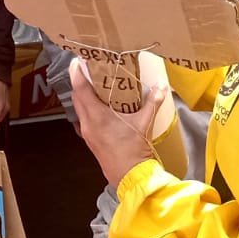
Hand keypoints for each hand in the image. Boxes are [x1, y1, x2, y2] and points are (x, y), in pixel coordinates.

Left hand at [69, 60, 168, 186]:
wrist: (130, 177)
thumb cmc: (134, 150)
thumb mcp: (144, 123)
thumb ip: (152, 102)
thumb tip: (162, 86)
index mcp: (96, 116)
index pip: (80, 89)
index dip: (77, 74)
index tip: (77, 61)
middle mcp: (88, 123)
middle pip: (77, 97)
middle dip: (80, 82)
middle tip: (87, 68)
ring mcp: (88, 134)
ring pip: (80, 109)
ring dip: (83, 95)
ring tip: (93, 84)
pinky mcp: (92, 140)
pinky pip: (86, 118)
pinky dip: (89, 108)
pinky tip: (100, 106)